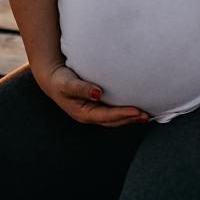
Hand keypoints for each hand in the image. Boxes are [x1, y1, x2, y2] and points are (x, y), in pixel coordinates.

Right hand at [36, 62, 150, 125]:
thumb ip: (81, 88)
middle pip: (113, 121)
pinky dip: (125, 112)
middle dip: (130, 119)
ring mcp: (93, 112)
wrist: (53, 79)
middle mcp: (90, 116)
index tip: (136, 111)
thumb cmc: (60, 80)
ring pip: (115, 119)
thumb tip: (97, 92)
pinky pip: (113, 112)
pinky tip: (135, 109)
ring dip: (130, 117)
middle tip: (146, 115)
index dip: (122, 114)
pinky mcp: (97, 107)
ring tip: (145, 115)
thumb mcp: (67, 84)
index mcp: (83, 113)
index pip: (106, 116)